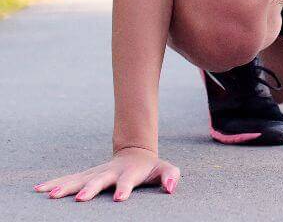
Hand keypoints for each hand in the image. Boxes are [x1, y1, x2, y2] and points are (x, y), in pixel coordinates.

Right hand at [33, 147, 180, 201]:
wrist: (135, 153)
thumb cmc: (151, 167)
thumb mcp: (165, 169)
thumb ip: (171, 176)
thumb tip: (171, 188)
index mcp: (129, 173)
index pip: (127, 181)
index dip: (124, 188)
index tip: (119, 198)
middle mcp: (110, 172)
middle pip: (98, 180)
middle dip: (89, 189)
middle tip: (79, 199)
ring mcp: (96, 173)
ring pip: (79, 179)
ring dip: (65, 187)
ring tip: (50, 195)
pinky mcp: (86, 176)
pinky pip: (68, 179)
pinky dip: (54, 183)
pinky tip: (39, 189)